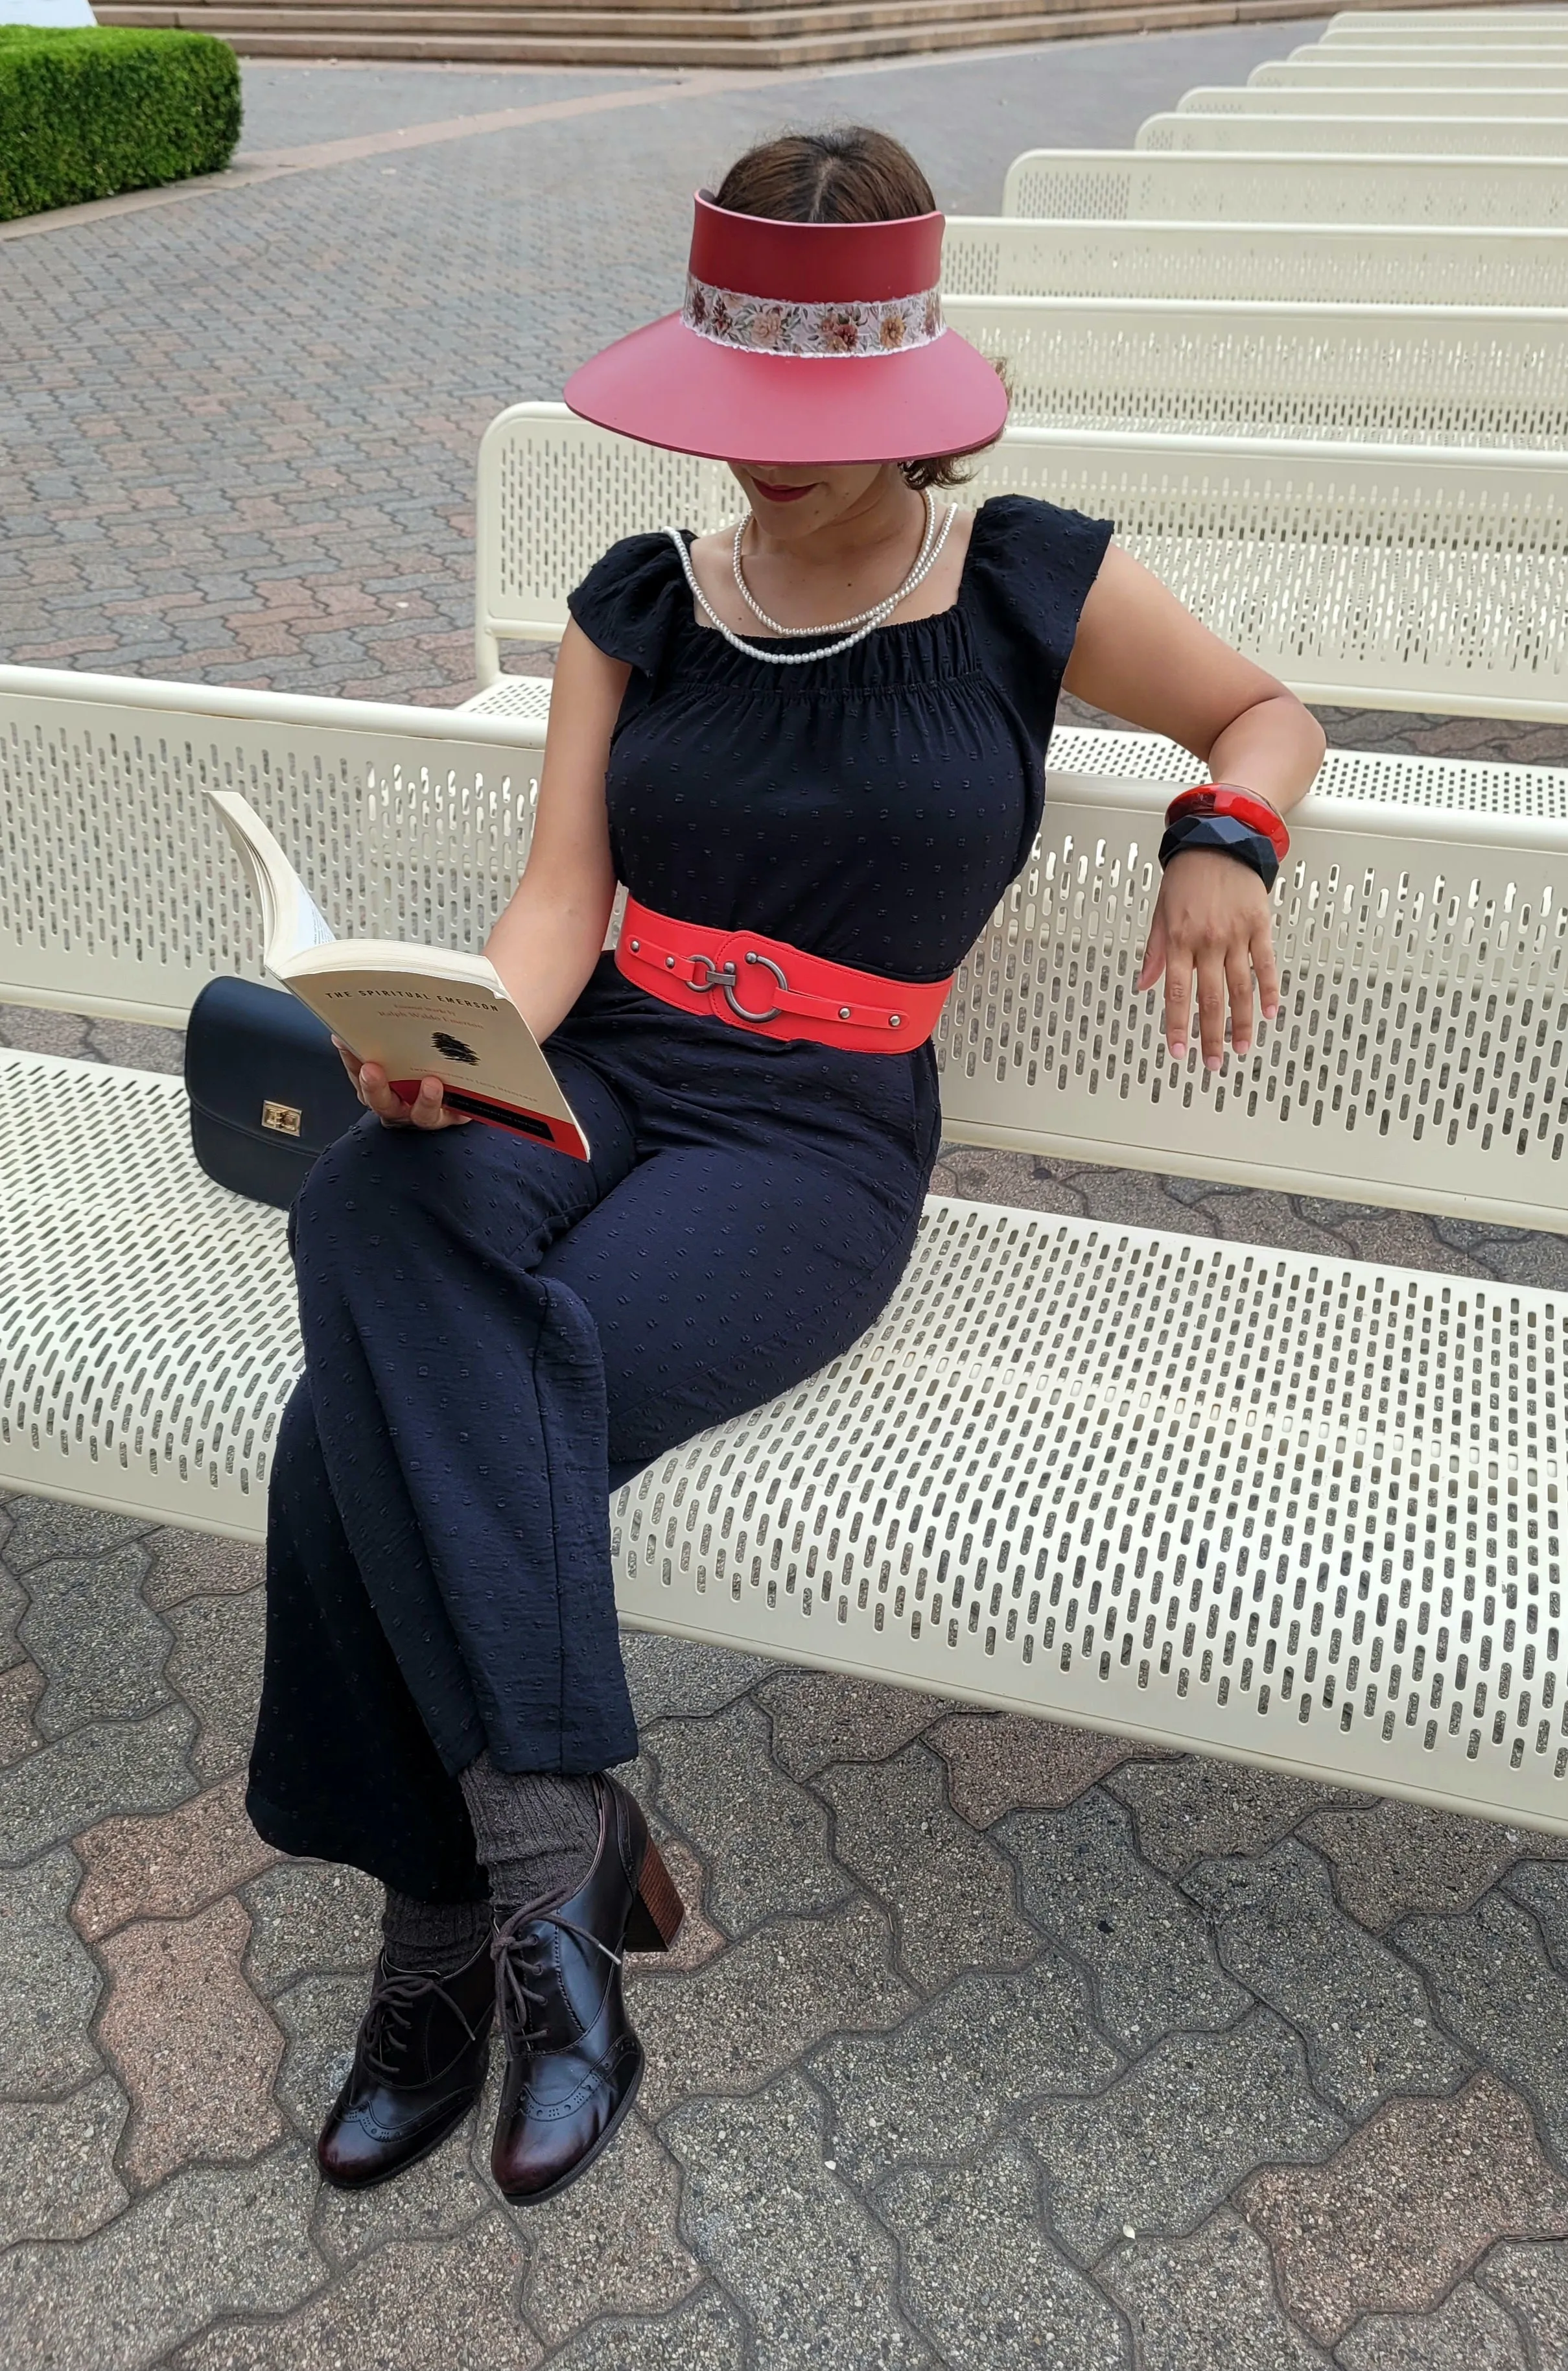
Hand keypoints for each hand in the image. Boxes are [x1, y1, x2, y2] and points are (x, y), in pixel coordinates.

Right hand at [333, 1039, 469, 1129]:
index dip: (350, 1061)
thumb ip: (373, 1043)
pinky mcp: (454, 1116)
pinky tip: (457, 1086)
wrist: (462, 1096)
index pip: (360, 1076)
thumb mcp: (399, 1054)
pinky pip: (455, 1113)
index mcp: (382, 1090)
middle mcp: (401, 1107)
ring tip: (430, 1083)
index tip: (345, 1042)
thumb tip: (346, 1031)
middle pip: (383, 1103)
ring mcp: (426, 1114)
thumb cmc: (425, 1074)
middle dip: (375, 1087)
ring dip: (425, 1099)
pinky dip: (455, 1101)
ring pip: (422, 1113)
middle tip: (371, 1069)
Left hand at [1135, 851, 1279, 1068]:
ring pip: (1240, 989)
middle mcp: (1208, 940)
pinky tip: (1269, 1013)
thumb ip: (1155, 952)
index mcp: (1179, 939)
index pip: (1177, 993)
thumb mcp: (1160, 912)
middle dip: (1211, 1035)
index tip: (1178, 1051)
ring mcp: (1237, 935)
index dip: (1177, 1026)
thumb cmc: (1188, 874)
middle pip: (1210, 998)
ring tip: (1241, 1048)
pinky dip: (1269, 991)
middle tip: (1212, 1063)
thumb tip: (1144, 984)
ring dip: (1241, 1023)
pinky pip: (1266, 965)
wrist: (1221, 838)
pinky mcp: (1260, 926)